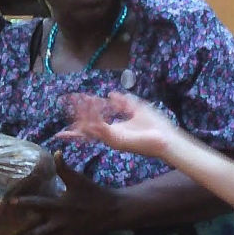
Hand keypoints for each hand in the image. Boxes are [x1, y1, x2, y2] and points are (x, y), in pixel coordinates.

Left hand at [2, 151, 119, 234]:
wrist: (113, 212)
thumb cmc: (94, 193)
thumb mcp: (79, 180)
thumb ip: (65, 168)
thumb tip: (56, 152)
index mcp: (60, 206)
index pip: (38, 204)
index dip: (23, 202)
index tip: (9, 202)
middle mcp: (60, 223)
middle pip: (36, 234)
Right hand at [58, 91, 176, 158]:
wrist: (166, 139)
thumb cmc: (155, 126)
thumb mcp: (137, 109)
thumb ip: (123, 102)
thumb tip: (111, 95)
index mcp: (115, 130)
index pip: (94, 123)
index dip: (85, 112)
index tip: (78, 98)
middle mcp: (111, 136)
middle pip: (87, 128)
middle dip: (76, 115)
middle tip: (67, 101)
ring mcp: (112, 139)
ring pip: (90, 126)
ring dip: (83, 112)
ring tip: (75, 99)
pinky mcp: (117, 139)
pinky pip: (101, 126)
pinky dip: (94, 115)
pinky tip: (90, 103)